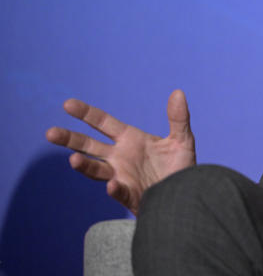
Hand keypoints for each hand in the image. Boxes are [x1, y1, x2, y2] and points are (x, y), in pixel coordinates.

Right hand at [45, 89, 195, 214]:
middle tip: (50, 133)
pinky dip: (114, 189)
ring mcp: (121, 176)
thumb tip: (178, 92)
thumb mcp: (182, 140)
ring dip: (84, 165)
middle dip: (70, 139)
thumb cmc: (180, 167)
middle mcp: (119, 157)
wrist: (185, 194)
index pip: (102, 123)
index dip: (86, 113)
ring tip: (73, 159)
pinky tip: (112, 184)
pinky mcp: (129, 195)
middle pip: (88, 146)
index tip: (67, 104)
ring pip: (95, 170)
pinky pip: (119, 192)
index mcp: (129, 139)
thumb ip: (178, 117)